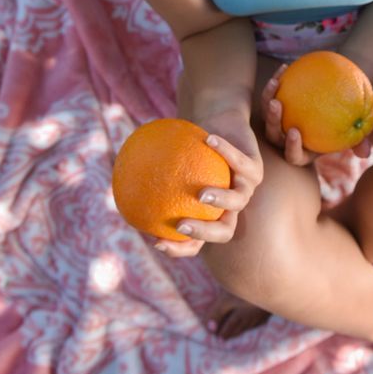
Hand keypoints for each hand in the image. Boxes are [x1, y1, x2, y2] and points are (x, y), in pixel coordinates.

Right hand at [152, 108, 262, 258]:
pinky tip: (207, 139)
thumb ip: (149, 174)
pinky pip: (239, 161)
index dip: (179, 249)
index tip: (157, 241)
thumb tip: (116, 178)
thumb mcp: (169, 161)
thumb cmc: (190, 145)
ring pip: (238, 201)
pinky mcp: (256, 168)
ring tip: (200, 194)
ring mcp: (246, 189)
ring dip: (220, 200)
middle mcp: (231, 208)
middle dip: (204, 233)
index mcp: (211, 215)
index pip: (196, 244)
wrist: (222, 124)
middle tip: (180, 225)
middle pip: (224, 232)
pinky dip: (224, 151)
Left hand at [261, 64, 372, 165]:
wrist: (336, 106)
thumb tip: (365, 152)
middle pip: (273, 135)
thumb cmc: (346, 124)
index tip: (295, 131)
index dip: (291, 146)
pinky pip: (272, 93)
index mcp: (303, 152)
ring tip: (276, 82)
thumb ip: (358, 142)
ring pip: (267, 114)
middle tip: (277, 104)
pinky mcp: (276, 105)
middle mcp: (286, 140)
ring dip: (268, 98)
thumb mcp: (354, 134)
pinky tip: (285, 67)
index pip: (293, 155)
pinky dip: (277, 81)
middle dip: (272, 120)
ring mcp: (279, 122)